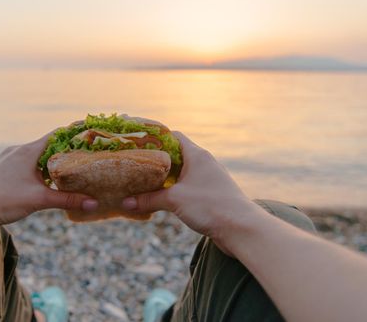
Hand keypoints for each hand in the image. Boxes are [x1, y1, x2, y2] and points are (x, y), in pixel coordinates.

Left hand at [0, 131, 97, 232]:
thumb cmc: (2, 200)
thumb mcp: (39, 200)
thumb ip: (68, 200)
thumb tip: (94, 203)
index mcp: (28, 151)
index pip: (58, 134)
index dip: (75, 133)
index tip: (91, 133)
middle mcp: (19, 150)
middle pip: (49, 144)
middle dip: (67, 149)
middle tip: (86, 155)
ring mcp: (9, 159)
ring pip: (37, 155)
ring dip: (53, 161)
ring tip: (70, 169)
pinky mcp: (3, 169)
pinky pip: (27, 164)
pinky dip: (40, 168)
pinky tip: (45, 181)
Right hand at [121, 131, 263, 253]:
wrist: (242, 229)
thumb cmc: (210, 206)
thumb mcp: (174, 200)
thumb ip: (148, 199)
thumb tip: (124, 203)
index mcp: (197, 155)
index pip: (173, 136)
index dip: (154, 137)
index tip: (137, 142)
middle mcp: (204, 163)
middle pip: (175, 155)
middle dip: (156, 160)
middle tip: (136, 164)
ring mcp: (208, 179)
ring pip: (181, 172)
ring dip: (165, 177)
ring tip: (144, 182)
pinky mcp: (210, 195)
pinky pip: (187, 187)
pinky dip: (174, 190)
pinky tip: (162, 198)